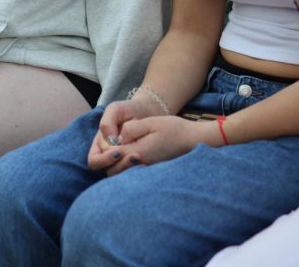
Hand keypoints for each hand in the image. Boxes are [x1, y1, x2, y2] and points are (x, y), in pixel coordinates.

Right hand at [85, 98, 161, 169]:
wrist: (147, 112)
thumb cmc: (128, 110)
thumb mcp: (115, 110)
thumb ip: (107, 123)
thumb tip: (110, 141)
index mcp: (99, 145)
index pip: (95, 160)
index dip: (105, 159)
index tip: (118, 152)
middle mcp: (108, 156)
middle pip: (107, 171)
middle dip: (119, 166)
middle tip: (134, 157)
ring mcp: (122, 161)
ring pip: (119, 174)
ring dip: (128, 168)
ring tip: (140, 157)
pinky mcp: (135, 164)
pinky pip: (132, 172)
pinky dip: (137, 169)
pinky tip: (145, 161)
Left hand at [88, 107, 217, 175]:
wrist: (192, 140)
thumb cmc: (173, 129)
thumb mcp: (151, 123)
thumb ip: (132, 129)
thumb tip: (118, 137)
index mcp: (138, 152)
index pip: (111, 156)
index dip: (105, 149)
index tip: (110, 138)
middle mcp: (139, 165)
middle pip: (111, 170)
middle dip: (106, 160)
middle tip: (111, 146)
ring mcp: (144, 170)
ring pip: (120, 175)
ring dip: (115, 165)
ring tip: (119, 150)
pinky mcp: (149, 170)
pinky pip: (129, 174)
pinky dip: (124, 167)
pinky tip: (128, 154)